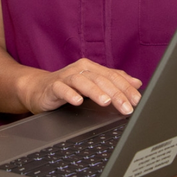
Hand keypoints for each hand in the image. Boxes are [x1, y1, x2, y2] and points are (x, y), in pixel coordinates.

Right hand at [16, 58, 141, 115]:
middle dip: (116, 94)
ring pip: (83, 82)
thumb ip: (114, 82)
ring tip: (106, 102)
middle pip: (101, 79)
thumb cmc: (68, 87)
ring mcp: (66, 77)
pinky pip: (61, 89)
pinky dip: (70, 94)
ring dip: (96, 92)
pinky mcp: (52, 87)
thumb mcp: (93, 84)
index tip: (137, 101)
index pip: (113, 76)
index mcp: (92, 68)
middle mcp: (80, 70)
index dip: (127, 88)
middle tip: (127, 107)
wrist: (39, 89)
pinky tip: (78, 101)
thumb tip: (137, 82)